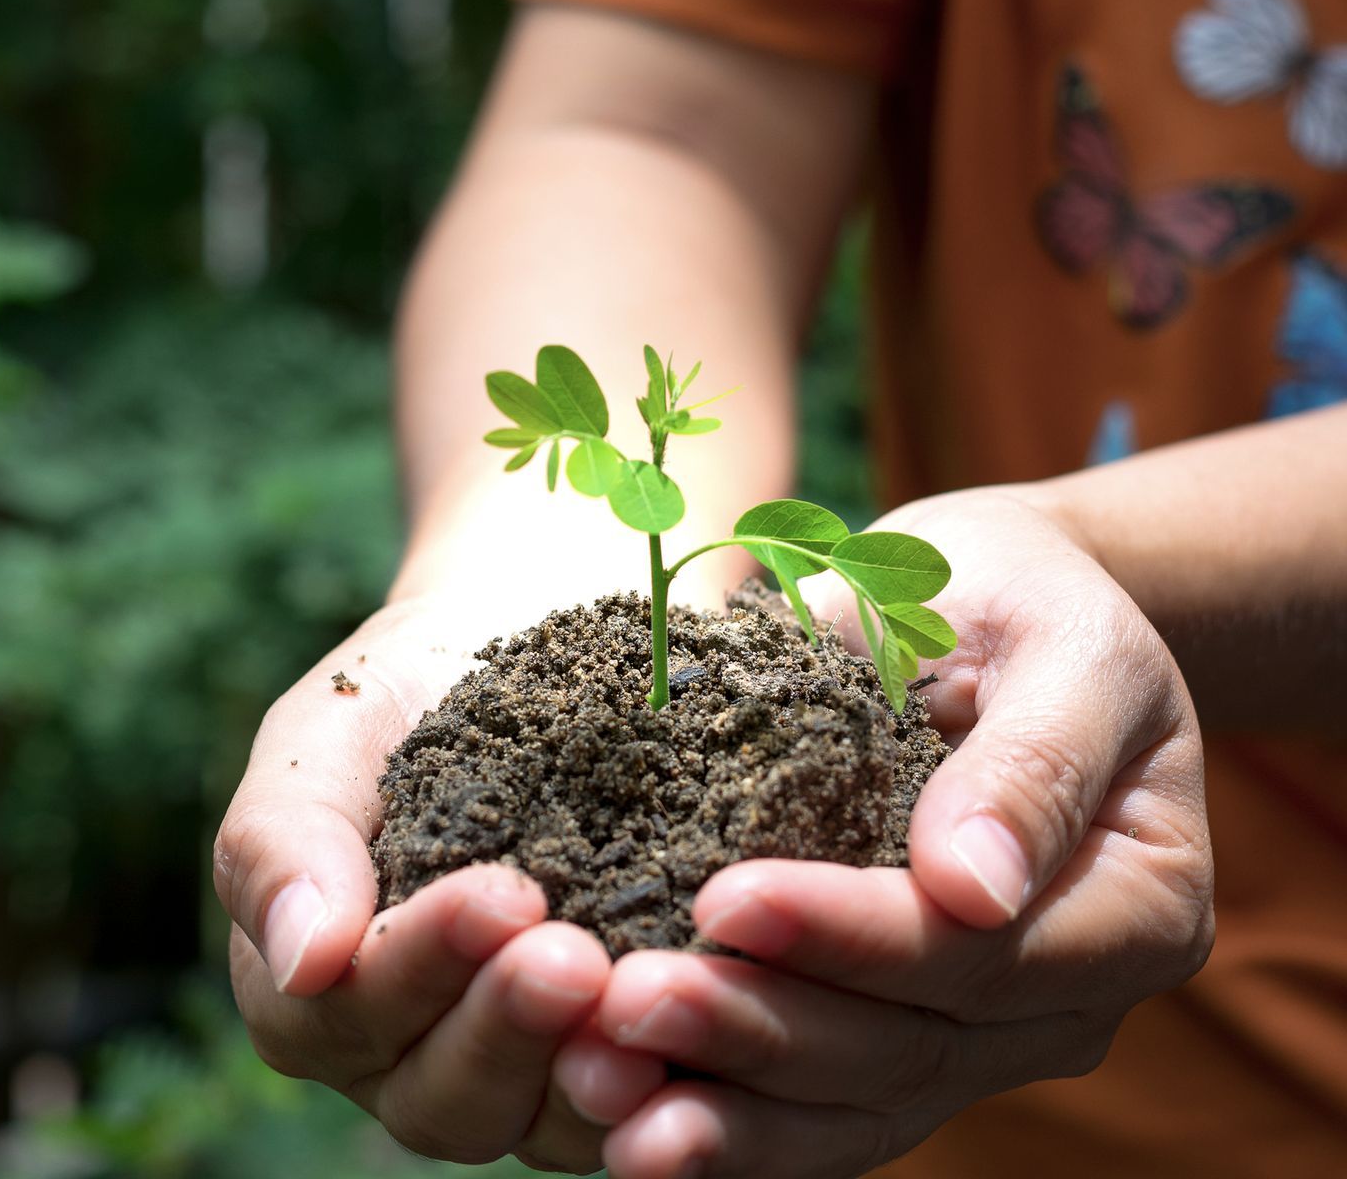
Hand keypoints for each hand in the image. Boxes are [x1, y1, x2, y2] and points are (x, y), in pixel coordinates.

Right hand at [214, 597, 656, 1172]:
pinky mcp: (612, 1062)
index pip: (339, 1016)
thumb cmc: (411, 689)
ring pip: (535, 1126)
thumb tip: (301, 958)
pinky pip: (635, 1113)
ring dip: (585, 1077)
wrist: (543, 637)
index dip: (417, 968)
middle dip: (506, 1029)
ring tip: (641, 999)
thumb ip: (282, 840)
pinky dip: (667, 1082)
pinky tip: (703, 1025)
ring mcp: (516, 1073)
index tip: (503, 893)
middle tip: (573, 957)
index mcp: (316, 987)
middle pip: (438, 1097)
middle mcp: (407, 1054)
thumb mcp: (326, 735)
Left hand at [557, 487, 1215, 1177]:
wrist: (986, 619)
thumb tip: (972, 888)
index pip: (979, 950)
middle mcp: (1065, 1003)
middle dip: (759, 1025)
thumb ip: (1030, 760)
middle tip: (628, 1001)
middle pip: (907, 1049)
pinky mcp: (896, 1047)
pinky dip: (726, 1126)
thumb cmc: (1020, 609)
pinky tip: (625, 1127)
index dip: (853, 936)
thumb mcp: (1056, 645)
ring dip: (724, 1105)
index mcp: (1134, 905)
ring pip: (853, 1105)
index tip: (727, 899)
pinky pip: (818, 1113)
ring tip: (601, 1082)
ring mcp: (980, 1040)